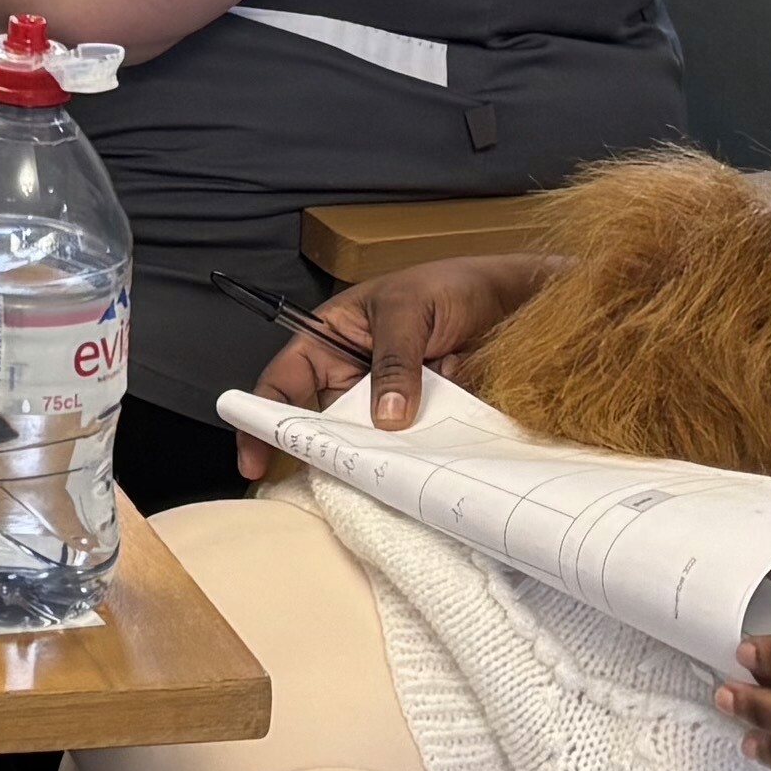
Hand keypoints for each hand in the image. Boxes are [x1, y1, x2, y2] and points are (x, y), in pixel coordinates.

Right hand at [247, 251, 557, 453]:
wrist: (516, 301)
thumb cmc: (451, 286)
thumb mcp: (411, 310)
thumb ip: (395, 361)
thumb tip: (385, 420)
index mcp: (330, 337)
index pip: (283, 381)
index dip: (262, 419)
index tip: (255, 460)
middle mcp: (351, 374)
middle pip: (319, 421)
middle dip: (319, 451)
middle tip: (325, 482)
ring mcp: (387, 402)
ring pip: (364, 441)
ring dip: (371, 460)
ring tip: (376, 484)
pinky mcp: (422, 422)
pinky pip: (408, 448)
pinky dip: (410, 461)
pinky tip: (417, 475)